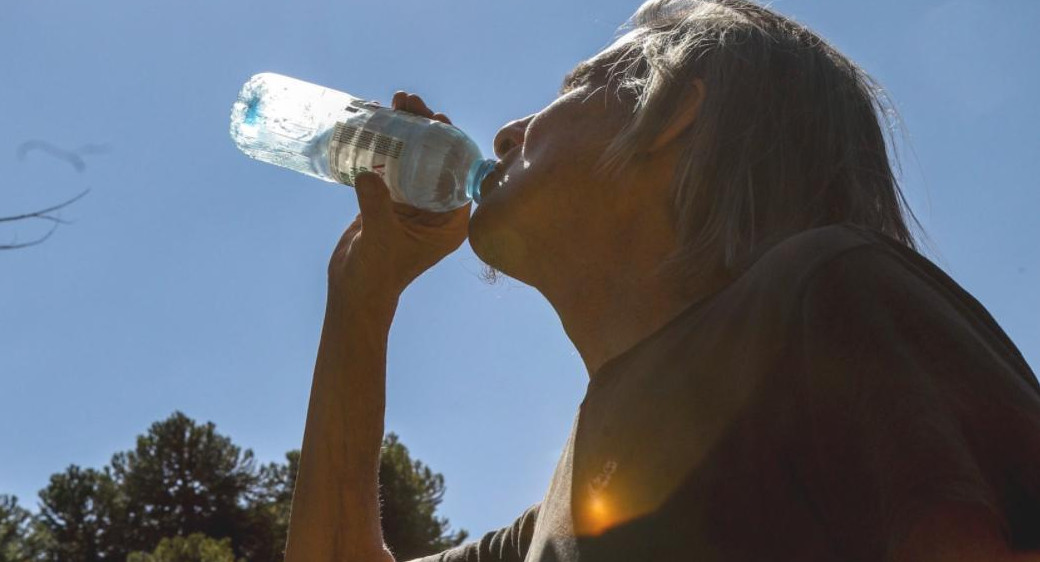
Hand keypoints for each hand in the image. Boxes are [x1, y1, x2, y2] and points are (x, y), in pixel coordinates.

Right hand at [329, 92, 470, 299]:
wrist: (354, 290)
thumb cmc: (375, 273)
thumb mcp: (380, 237)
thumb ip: (376, 205)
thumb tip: (367, 173)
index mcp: (451, 221)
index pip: (459, 172)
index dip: (451, 141)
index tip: (437, 118)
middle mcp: (437, 209)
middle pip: (438, 158)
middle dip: (426, 127)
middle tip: (409, 102)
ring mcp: (415, 203)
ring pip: (415, 156)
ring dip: (406, 129)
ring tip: (393, 101)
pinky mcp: (392, 200)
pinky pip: (393, 164)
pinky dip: (386, 143)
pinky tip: (375, 119)